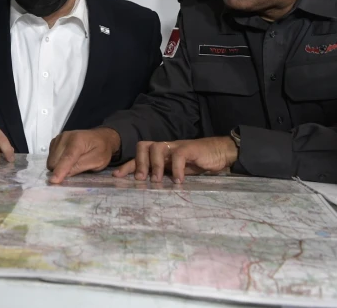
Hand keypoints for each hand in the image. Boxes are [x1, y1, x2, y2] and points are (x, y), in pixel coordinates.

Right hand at [47, 127, 120, 183]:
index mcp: (78, 140)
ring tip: (72, 164)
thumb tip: (66, 174)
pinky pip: (51, 157)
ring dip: (58, 166)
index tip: (54, 181)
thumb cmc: (101, 150)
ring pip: (51, 160)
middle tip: (74, 171)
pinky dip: (57, 162)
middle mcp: (65, 137)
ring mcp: (58, 138)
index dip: (60, 170)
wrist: (100, 137)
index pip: (67, 157)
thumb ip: (82, 166)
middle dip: (61, 170)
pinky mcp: (55, 141)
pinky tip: (66, 160)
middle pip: (55, 160)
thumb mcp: (98, 161)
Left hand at [113, 136, 237, 182]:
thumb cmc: (197, 163)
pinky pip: (179, 155)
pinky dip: (177, 168)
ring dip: (154, 165)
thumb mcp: (177, 172)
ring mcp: (176, 146)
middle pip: (143, 147)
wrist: (219, 152)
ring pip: (157, 148)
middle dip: (138, 163)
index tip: (116, 177)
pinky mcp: (189, 148)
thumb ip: (164, 176)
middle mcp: (165, 148)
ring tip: (156, 181)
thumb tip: (148, 189)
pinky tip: (179, 181)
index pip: (139, 157)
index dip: (127, 166)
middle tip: (140, 179)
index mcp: (160, 154)